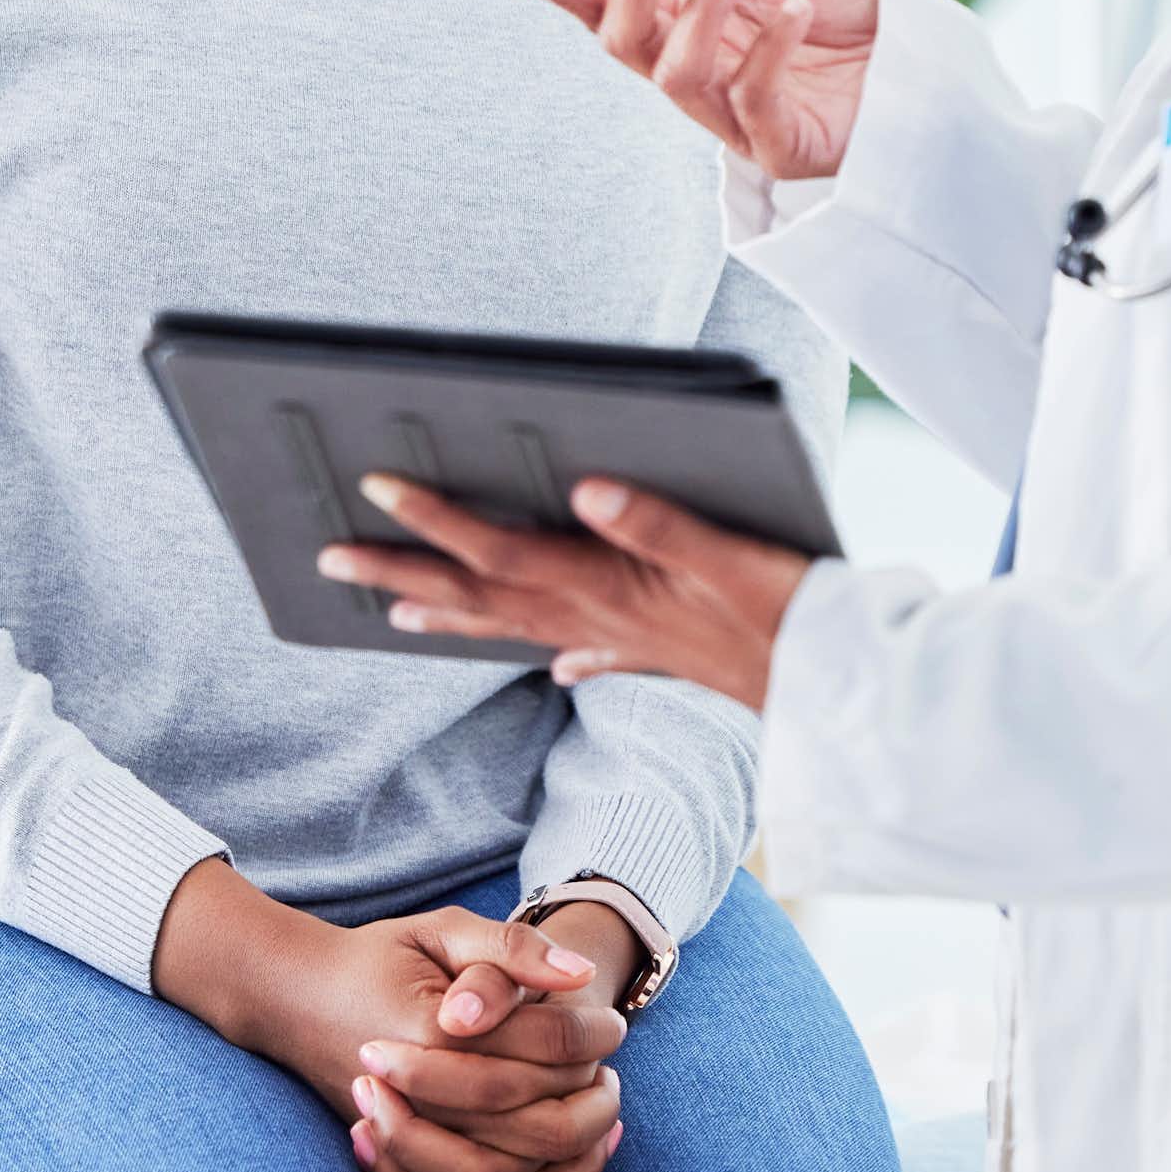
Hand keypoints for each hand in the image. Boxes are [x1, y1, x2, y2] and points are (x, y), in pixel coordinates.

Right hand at [152, 868, 626, 1171]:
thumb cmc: (379, 957)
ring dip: (570, 1154)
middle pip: (536, 1123)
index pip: (542, 1049)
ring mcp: (408, 1142)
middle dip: (590, 1100)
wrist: (298, 999)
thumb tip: (580, 975)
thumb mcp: (445, 930)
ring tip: (598, 1115)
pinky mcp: (402, 1171)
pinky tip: (563, 1162)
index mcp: (435, 1030)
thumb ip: (513, 947)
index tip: (614, 1023)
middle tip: (612, 1073)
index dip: (590, 1035)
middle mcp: (420, 1099)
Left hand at [321, 472, 811, 711]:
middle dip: (405, 571)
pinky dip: (561, 650)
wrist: (839, 683)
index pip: (499, 550)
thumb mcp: (728, 555)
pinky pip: (588, 651)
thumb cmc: (786, 612)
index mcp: (605, 585)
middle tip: (331, 556)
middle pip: (482, 593)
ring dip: (452, 613)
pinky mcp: (662, 650)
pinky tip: (556, 662)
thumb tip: (586, 488)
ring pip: (517, 624)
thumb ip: (658, 521)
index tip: (374, 488)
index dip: (435, 520)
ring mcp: (625, 637)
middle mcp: (599, 614)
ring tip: (397, 610)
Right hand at [504, 0, 878, 182]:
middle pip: (627, 44)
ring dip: (701, 9)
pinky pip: (753, 98)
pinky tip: (800, 10)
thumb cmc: (853, 18)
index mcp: (691, 28)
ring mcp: (734, 117)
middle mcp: (700, 75)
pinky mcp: (779, 146)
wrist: (923, 63)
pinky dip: (770, 47)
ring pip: (677, 74)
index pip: (613, 12)